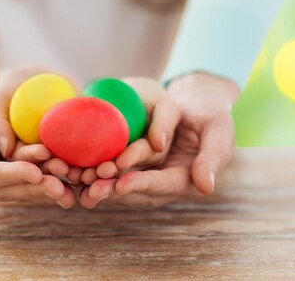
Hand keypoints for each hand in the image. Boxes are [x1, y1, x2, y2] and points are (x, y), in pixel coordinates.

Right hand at [0, 37, 70, 206]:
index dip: (12, 176)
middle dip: (37, 186)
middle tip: (63, 185)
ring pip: (27, 181)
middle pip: (12, 185)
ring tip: (73, 178)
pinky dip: (53, 168)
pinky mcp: (15, 161)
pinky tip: (74, 169)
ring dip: (49, 182)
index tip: (35, 173)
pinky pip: (36, 167)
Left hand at [79, 72, 238, 207]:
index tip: (122, 184)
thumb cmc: (212, 115)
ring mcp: (147, 173)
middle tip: (91, 188)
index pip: (163, 185)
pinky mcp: (134, 162)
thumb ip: (213, 156)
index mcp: (188, 179)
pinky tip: (75, 166)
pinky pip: (114, 167)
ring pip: (120, 181)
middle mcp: (164, 181)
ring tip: (78, 179)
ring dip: (99, 183)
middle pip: (137, 189)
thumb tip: (205, 187)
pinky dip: (96, 168)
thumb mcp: (218, 130)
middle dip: (113, 189)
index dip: (143, 184)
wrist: (198, 104)